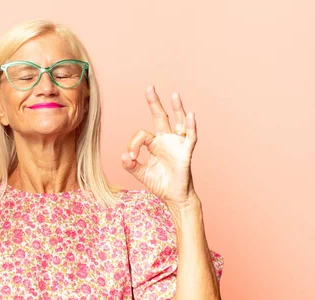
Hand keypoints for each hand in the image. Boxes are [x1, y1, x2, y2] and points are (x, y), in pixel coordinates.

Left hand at [121, 85, 197, 205]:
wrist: (173, 197)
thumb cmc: (159, 183)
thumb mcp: (140, 173)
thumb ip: (130, 165)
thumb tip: (124, 156)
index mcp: (154, 144)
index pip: (142, 135)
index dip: (134, 144)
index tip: (131, 158)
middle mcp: (166, 140)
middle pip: (160, 117)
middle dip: (154, 103)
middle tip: (149, 87)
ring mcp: (177, 144)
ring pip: (178, 122)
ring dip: (177, 108)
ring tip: (174, 94)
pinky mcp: (186, 152)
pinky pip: (190, 137)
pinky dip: (191, 126)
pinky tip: (190, 115)